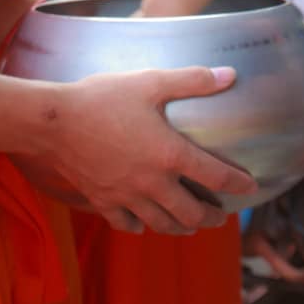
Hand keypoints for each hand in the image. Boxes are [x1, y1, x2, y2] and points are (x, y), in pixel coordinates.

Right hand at [21, 68, 258, 234]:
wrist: (54, 122)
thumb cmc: (103, 98)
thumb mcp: (150, 82)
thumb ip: (191, 80)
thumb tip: (229, 75)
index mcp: (170, 154)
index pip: (215, 176)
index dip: (237, 183)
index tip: (250, 187)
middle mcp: (152, 183)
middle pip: (192, 214)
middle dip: (211, 217)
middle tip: (220, 215)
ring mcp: (127, 196)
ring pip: (162, 224)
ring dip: (182, 227)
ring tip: (190, 225)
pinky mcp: (103, 201)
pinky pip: (127, 224)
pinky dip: (140, 226)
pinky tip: (143, 223)